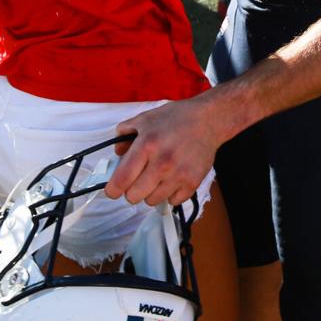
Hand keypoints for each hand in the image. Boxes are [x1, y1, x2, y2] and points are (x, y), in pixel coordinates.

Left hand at [104, 93, 225, 205]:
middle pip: (134, 196)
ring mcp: (178, 175)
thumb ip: (124, 134)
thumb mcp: (145, 119)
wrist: (208, 120)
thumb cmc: (175, 118)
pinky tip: (171, 180)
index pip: (123, 178)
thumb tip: (117, 154)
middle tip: (137, 181)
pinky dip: (169, 194)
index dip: (113, 190)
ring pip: (152, 201)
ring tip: (156, 178)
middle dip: (131, 190)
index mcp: (147, 145)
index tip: (112, 191)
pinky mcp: (192, 182)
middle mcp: (162, 163)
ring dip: (150, 192)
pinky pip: (172, 201)